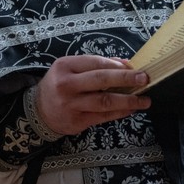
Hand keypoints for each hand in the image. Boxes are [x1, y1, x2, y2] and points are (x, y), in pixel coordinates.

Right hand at [35, 55, 151, 135]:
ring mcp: (71, 104)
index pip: (95, 62)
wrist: (38, 111)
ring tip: (145, 100)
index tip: (134, 68)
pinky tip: (131, 109)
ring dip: (128, 100)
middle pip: (101, 80)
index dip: (117, 65)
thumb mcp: (70, 69)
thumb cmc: (59, 85)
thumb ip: (95, 65)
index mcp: (65, 66)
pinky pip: (103, 116)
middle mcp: (66, 85)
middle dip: (126, 79)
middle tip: (145, 79)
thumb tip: (125, 63)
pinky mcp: (77, 121)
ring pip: (105, 101)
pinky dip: (120, 113)